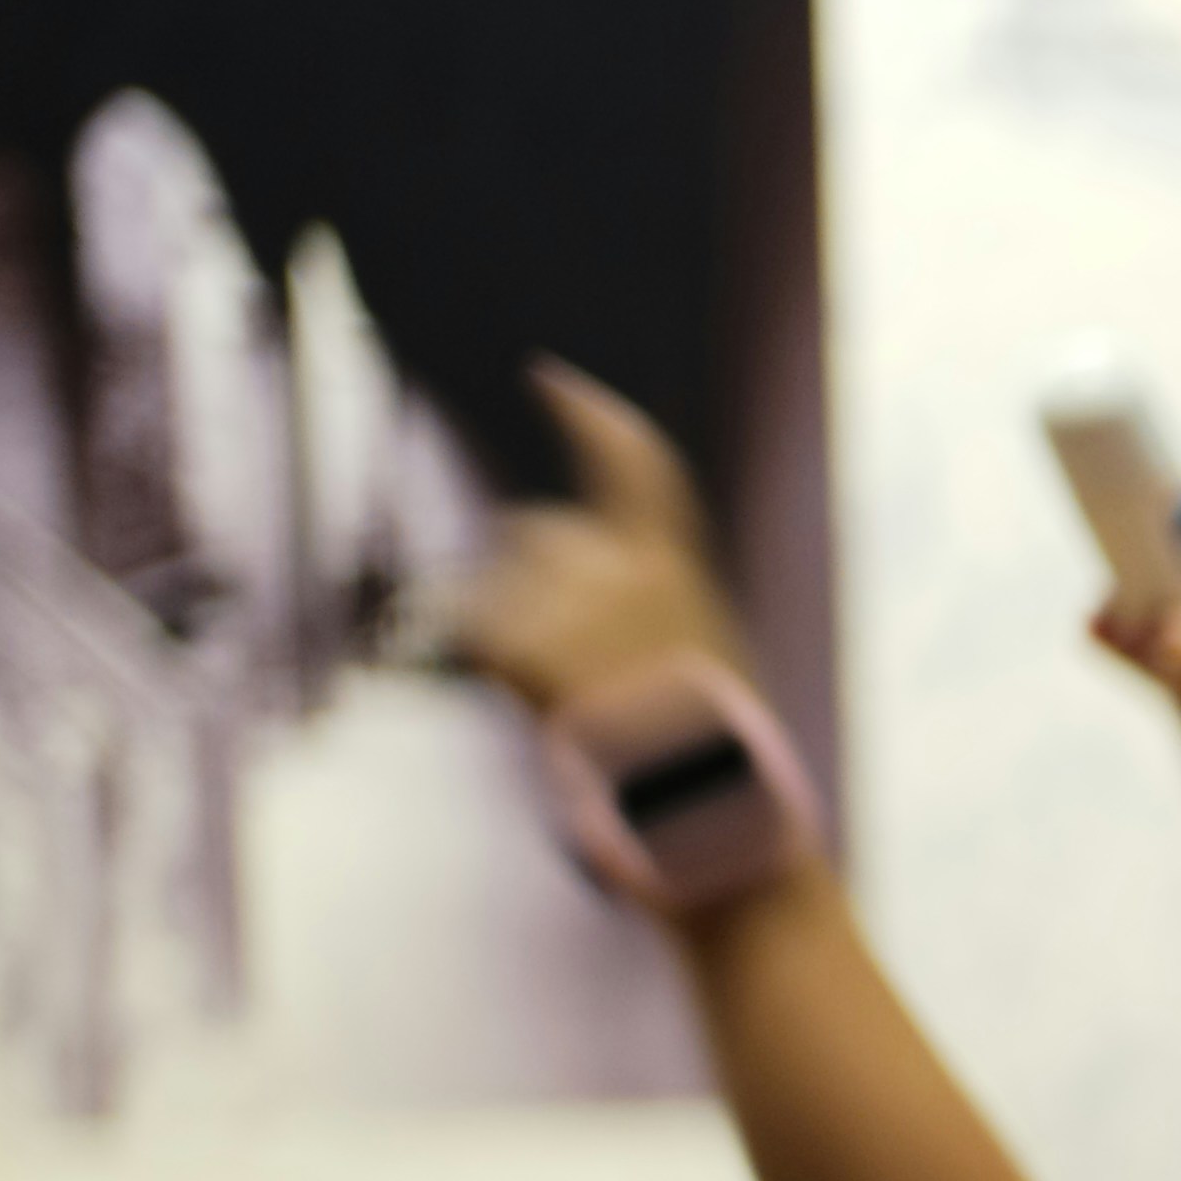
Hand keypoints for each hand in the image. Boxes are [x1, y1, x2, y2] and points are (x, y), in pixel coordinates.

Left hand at [460, 367, 741, 726]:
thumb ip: (645, 602)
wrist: (695, 801)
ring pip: (501, 586)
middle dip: (538, 579)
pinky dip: (494, 669)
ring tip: (569, 701)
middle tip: (574, 663)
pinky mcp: (519, 642)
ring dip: (519, 633)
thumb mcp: (698, 653)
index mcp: (673, 567)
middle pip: (539, 534)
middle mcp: (620, 567)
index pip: (634, 462)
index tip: (548, 378)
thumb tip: (575, 581)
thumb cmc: (705, 749)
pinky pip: (474, 633)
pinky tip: (536, 707)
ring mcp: (567, 603)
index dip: (589, 415)